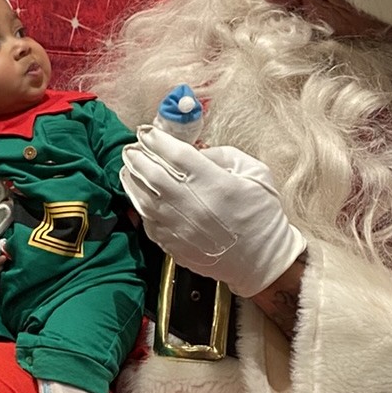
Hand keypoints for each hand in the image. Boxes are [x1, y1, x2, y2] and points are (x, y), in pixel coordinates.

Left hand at [120, 127, 305, 298]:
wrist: (263, 260)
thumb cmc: (262, 214)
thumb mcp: (255, 172)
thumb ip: (222, 155)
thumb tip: (193, 150)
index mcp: (216, 184)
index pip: (175, 154)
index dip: (156, 139)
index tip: (147, 132)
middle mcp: (193, 206)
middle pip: (152, 174)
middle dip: (137, 156)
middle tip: (131, 147)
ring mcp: (180, 229)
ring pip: (143, 199)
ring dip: (132, 180)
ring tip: (129, 168)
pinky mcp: (173, 246)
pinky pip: (148, 222)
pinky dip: (140, 205)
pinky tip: (140, 195)